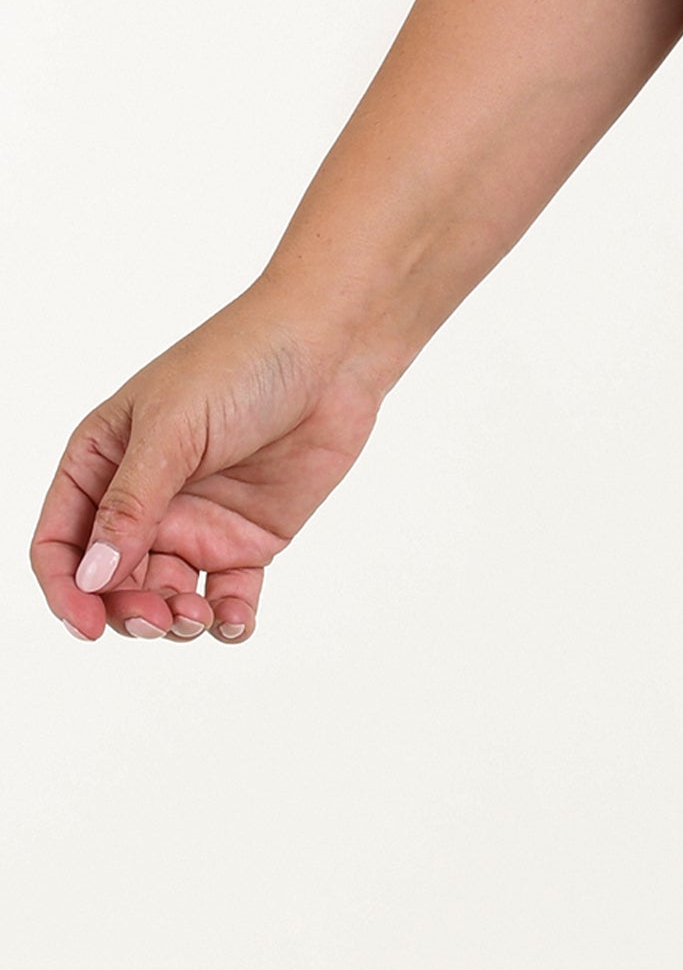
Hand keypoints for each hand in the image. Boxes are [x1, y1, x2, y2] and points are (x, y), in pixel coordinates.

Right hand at [30, 293, 387, 644]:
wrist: (335, 346)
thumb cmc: (243, 360)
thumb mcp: (173, 427)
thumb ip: (130, 505)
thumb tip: (91, 576)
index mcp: (104, 460)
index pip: (60, 541)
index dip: (66, 588)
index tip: (88, 623)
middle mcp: (144, 498)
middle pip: (111, 582)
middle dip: (128, 611)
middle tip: (160, 617)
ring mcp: (196, 520)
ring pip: (165, 598)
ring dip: (174, 623)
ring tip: (199, 616)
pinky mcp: (248, 536)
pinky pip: (226, 597)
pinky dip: (226, 622)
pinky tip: (234, 621)